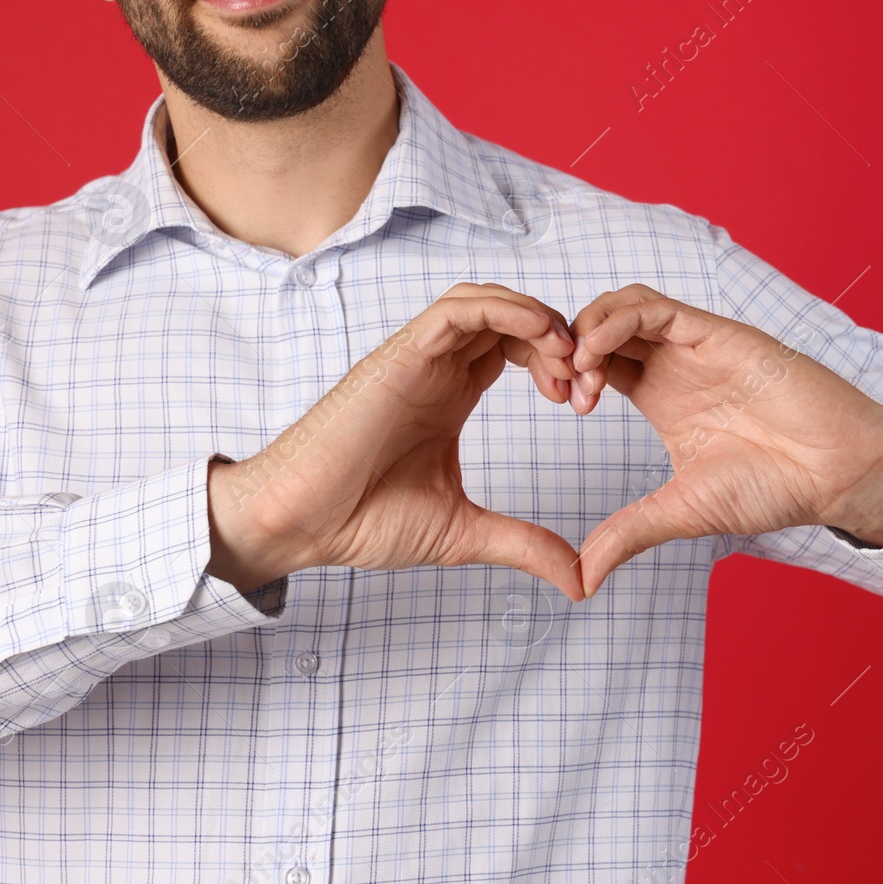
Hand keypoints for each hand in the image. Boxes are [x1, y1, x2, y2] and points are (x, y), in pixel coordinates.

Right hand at [206, 283, 585, 599]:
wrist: (299, 523)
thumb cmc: (362, 521)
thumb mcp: (464, 533)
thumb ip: (523, 545)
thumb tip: (578, 581)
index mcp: (449, 395)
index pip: (515, 349)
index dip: (558, 363)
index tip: (582, 404)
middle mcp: (435, 369)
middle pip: (509, 320)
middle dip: (558, 339)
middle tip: (584, 383)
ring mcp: (416, 358)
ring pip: (486, 302)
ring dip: (536, 318)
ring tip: (567, 358)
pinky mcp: (398, 356)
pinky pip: (456, 310)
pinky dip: (503, 309)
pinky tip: (540, 331)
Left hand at [567, 285, 882, 597]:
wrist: (836, 471)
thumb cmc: (773, 486)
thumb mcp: (682, 511)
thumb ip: (629, 534)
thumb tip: (580, 579)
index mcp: (659, 396)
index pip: (595, 363)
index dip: (567, 375)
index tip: (564, 408)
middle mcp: (673, 364)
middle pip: (600, 327)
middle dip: (568, 347)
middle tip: (561, 387)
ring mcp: (694, 345)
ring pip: (621, 307)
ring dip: (587, 329)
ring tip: (579, 371)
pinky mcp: (716, 333)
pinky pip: (654, 308)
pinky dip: (616, 320)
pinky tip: (597, 352)